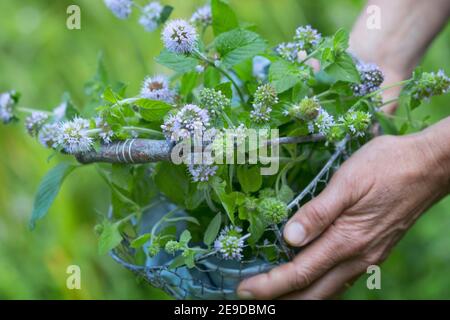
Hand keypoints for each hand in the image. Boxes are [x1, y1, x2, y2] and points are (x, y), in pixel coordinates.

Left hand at [238, 127, 449, 298]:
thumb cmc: (387, 166)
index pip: (300, 272)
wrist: (430, 167)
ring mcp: (369, 258)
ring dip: (299, 295)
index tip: (245, 289)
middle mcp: (358, 257)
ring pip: (328, 290)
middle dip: (280, 298)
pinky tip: (309, 280)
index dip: (270, 285)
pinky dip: (320, 286)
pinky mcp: (374, 252)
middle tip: (249, 294)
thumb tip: (289, 237)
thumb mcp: (348, 181)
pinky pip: (342, 279)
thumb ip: (318, 212)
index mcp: (347, 240)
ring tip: (273, 290)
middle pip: (313, 292)